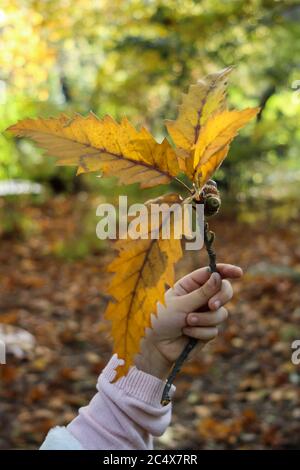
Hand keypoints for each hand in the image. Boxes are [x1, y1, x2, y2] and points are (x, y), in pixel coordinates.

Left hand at [134, 264, 242, 379]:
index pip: (212, 273)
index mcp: (190, 285)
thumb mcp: (180, 303)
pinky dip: (201, 331)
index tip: (238, 273)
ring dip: (205, 319)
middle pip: (224, 290)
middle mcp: (200, 297)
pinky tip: (187, 333)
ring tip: (187, 322)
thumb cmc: (162, 320)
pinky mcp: (207, 330)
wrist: (156, 346)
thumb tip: (218, 277)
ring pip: (221, 313)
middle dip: (220, 297)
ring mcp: (205, 314)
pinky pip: (214, 329)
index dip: (226, 271)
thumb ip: (202, 293)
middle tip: (211, 305)